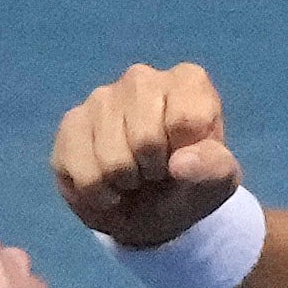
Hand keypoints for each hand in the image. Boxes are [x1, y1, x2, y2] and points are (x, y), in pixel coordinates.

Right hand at [50, 61, 241, 250]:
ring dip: (123, 185)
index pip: (185, 121)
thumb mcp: (216, 183)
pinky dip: (96, 194)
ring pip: (111, 160)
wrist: (149, 209)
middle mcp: (141, 79)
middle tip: (154, 174)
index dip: (185, 157)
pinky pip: (81, 172)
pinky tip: (106, 185)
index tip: (185, 161)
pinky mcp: (71, 123)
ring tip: (131, 180)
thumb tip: (180, 163)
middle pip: (145, 139)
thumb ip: (212, 169)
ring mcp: (101, 97)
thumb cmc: (188, 185)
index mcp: (187, 82)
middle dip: (151, 172)